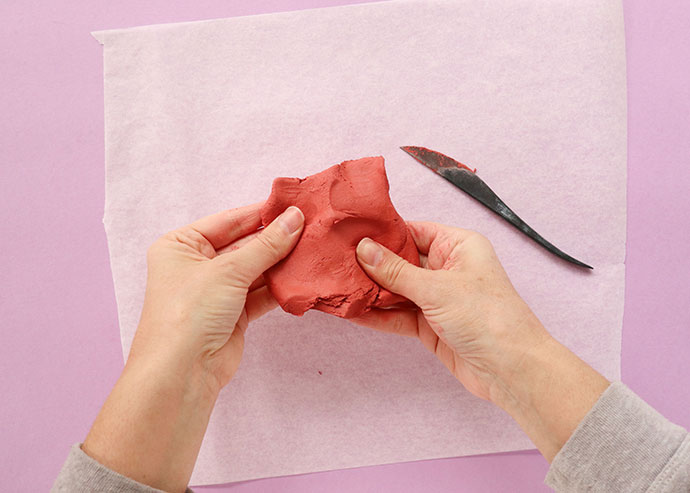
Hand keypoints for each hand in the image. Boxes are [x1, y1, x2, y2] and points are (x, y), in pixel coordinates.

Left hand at [83, 203, 303, 491]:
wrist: (182, 373)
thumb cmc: (190, 312)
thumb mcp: (228, 271)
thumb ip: (266, 245)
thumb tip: (295, 217)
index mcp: (181, 245)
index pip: (228, 220)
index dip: (261, 213)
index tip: (295, 204)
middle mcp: (196, 265)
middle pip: (243, 244)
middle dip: (275, 238)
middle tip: (312, 226)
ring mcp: (215, 291)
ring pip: (255, 269)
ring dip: (281, 263)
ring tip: (313, 249)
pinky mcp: (233, 314)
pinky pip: (260, 293)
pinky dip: (279, 287)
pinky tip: (302, 277)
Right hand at [354, 221, 544, 401]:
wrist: (511, 370)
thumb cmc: (488, 318)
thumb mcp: (437, 288)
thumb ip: (397, 271)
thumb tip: (364, 249)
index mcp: (458, 246)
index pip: (414, 231)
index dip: (384, 234)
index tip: (352, 234)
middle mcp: (448, 268)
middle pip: (402, 261)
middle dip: (372, 264)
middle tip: (337, 262)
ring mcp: (438, 298)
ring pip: (397, 290)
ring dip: (372, 292)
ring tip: (339, 287)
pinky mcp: (431, 325)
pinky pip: (399, 315)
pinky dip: (378, 315)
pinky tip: (354, 313)